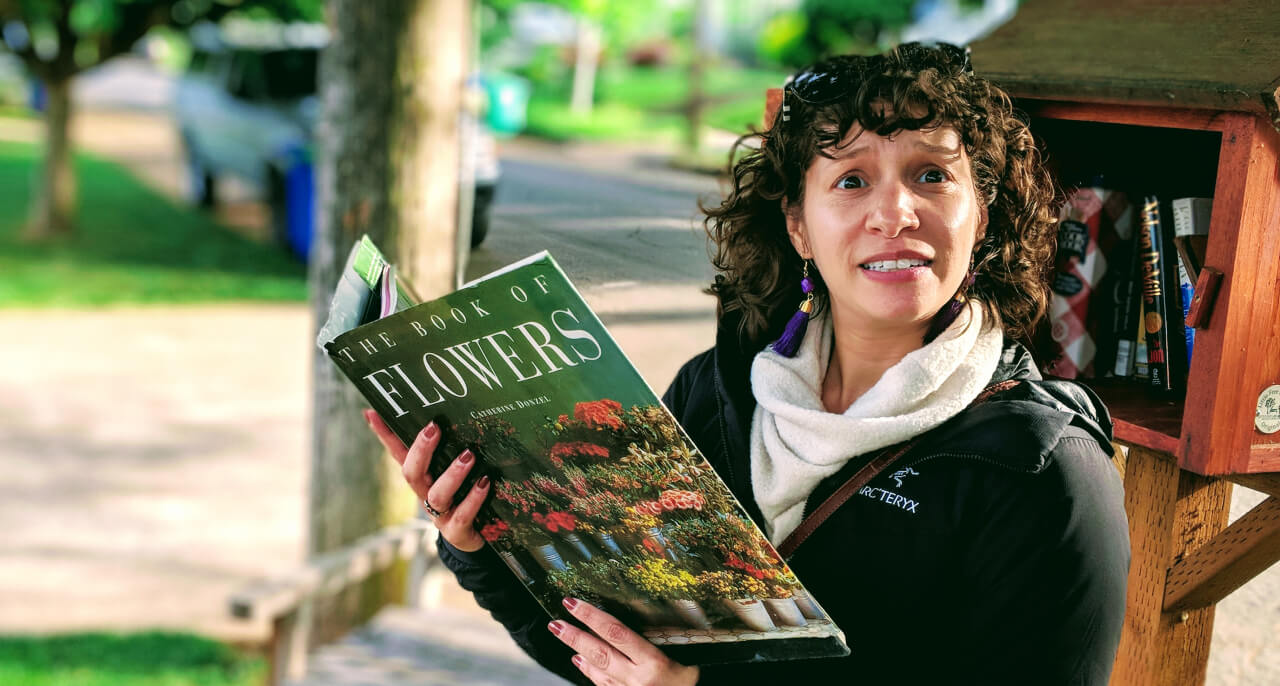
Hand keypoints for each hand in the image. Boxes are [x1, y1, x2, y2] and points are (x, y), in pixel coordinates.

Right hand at [364, 409, 488, 552]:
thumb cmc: (465, 496)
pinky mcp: (457, 532)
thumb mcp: (456, 472)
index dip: (385, 435)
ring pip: (437, 495)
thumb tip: (456, 415)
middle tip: (434, 427)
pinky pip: (462, 515)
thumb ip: (453, 449)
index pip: (399, 453)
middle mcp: (425, 495)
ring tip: (468, 455)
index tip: (372, 412)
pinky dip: (473, 498)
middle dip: (420, 449)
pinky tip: (484, 482)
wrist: (478, 540)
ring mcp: (439, 515)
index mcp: (422, 478)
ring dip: (452, 474)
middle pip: (412, 473)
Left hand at [550, 597, 699, 685]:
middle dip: (575, 636)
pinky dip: (590, 673)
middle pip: (600, 654)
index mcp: (655, 664)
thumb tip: (634, 618)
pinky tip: (581, 662)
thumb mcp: (687, 655)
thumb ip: (663, 638)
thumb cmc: (698, 678)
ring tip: (563, 634)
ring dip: (580, 652)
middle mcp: (639, 681)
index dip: (592, 616)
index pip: (616, 633)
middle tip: (556, 622)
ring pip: (599, 672)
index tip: (573, 603)